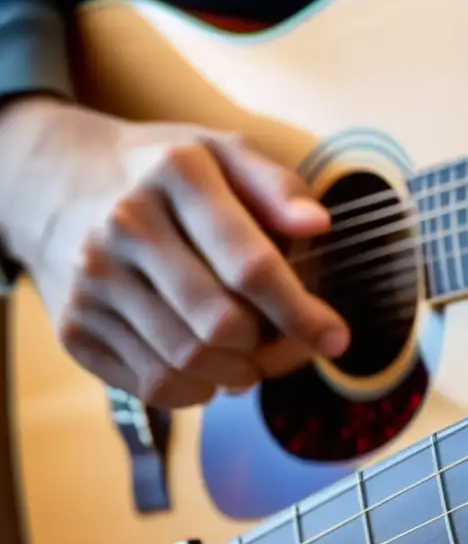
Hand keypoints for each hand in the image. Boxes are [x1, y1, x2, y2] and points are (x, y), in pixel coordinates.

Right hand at [1, 98, 348, 407]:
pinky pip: (154, 386)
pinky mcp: (74, 327)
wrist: (53, 185)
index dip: (301, 313)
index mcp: (175, 174)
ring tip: (251, 356)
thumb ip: (277, 187)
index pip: (250, 265)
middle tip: (290, 347)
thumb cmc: (164, 176)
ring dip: (239, 374)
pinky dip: (198, 390)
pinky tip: (209, 365)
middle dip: (270, 349)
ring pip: (188, 363)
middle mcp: (125, 224)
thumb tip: (318, 224)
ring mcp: (92, 279)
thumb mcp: (221, 154)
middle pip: (221, 325)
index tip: (337, 339)